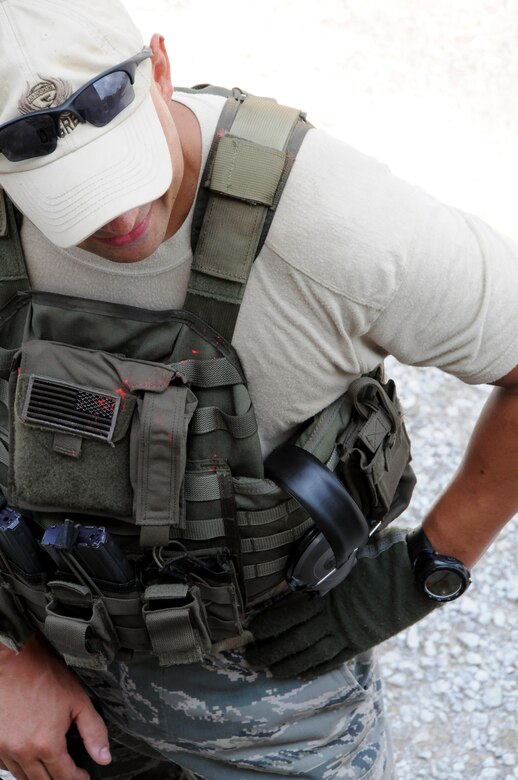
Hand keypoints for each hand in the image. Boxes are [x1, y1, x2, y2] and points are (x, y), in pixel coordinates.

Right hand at [0, 632, 111, 779]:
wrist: (15, 659)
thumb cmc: (43, 674)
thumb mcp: (78, 700)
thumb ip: (94, 731)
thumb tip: (103, 757)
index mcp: (46, 743)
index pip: (65, 776)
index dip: (78, 778)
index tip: (83, 776)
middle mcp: (23, 751)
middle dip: (59, 779)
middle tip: (70, 772)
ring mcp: (5, 749)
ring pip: (23, 777)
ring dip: (39, 775)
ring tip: (52, 766)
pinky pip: (7, 767)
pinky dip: (19, 766)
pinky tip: (29, 757)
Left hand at [246, 527, 439, 678]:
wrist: (421, 572)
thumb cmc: (388, 550)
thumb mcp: (352, 544)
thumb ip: (329, 552)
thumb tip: (309, 545)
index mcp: (330, 592)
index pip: (289, 612)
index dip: (268, 623)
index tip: (249, 629)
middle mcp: (336, 617)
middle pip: (295, 639)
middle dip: (269, 649)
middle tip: (248, 658)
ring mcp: (350, 632)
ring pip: (311, 654)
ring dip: (287, 662)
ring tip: (267, 669)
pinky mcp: (363, 642)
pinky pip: (334, 660)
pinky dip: (315, 668)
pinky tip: (301, 673)